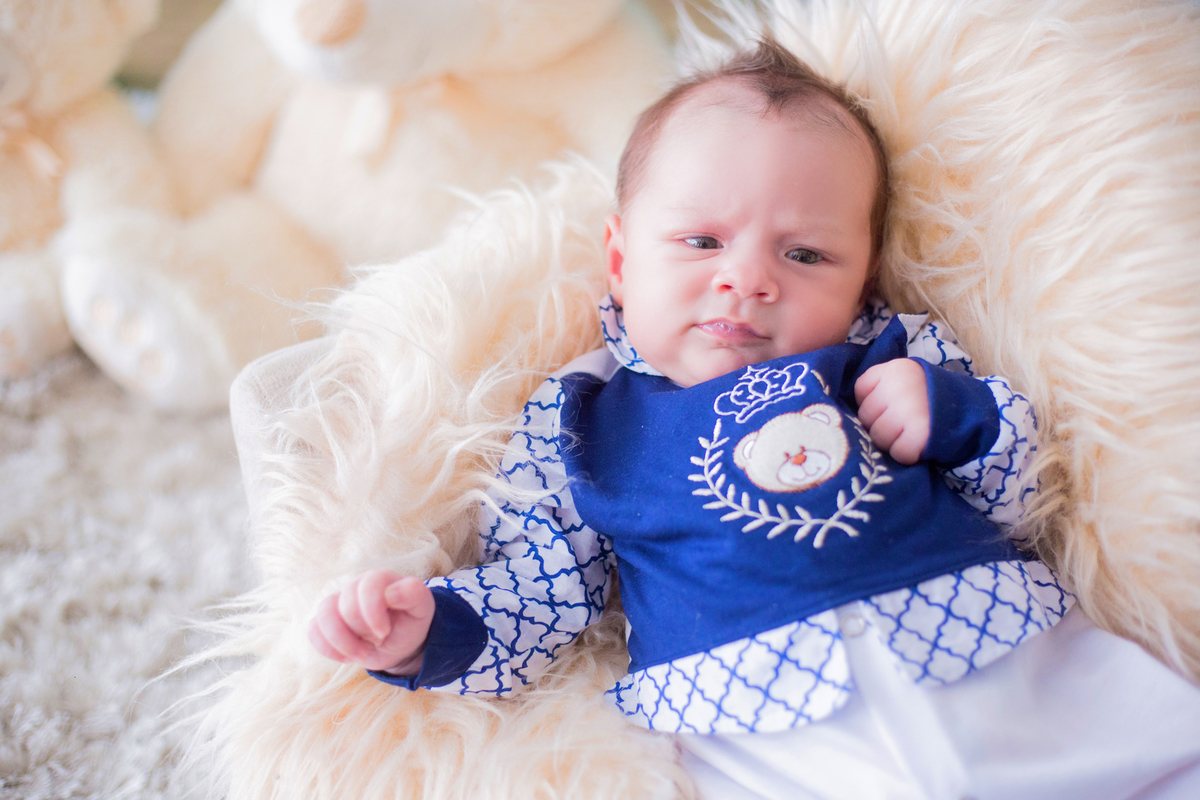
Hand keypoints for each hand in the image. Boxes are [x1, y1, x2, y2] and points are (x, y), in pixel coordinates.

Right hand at [308, 569, 433, 673]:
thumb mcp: (421, 608)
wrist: (399, 642)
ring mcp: (337, 603)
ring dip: (341, 642)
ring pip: (323, 615)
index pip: (367, 585)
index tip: (385, 632)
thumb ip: (413, 593)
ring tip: (361, 654)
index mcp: (379, 579)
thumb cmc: (410, 621)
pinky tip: (346, 657)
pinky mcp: (325, 622)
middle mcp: (354, 586)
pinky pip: (313, 630)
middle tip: (378, 641)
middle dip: (361, 631)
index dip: (372, 611)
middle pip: (344, 605)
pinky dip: (327, 648)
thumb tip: (391, 592)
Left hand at [854, 359, 929, 464]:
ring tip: (909, 433)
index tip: (889, 405)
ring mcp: (909, 411)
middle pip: (866, 416)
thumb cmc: (930, 396)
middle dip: (879, 425)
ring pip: (877, 437)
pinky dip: (906, 454)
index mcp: (894, 369)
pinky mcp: (919, 435)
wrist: (974, 411)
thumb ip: (880, 386)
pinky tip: (917, 444)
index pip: (860, 390)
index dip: (872, 402)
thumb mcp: (906, 378)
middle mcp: (899, 387)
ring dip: (891, 442)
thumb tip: (846, 411)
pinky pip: (897, 453)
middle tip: (901, 423)